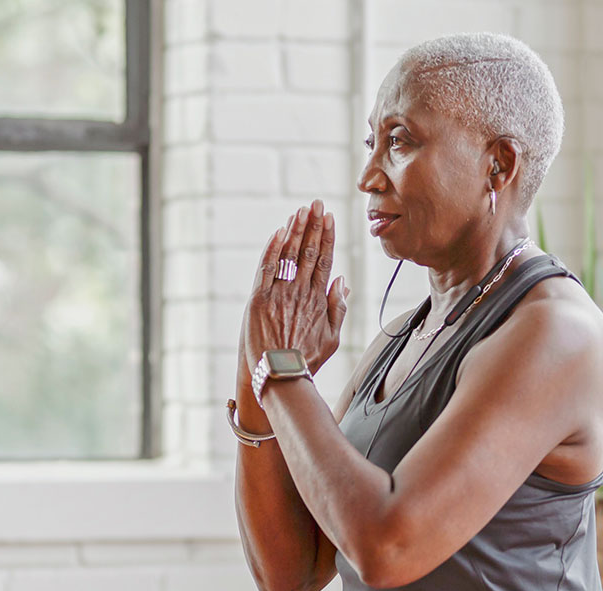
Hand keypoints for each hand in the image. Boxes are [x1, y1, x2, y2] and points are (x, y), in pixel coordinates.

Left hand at [240, 199, 348, 376]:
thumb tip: (343, 281)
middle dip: (313, 225)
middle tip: (316, 204)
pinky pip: (266, 268)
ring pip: (289, 255)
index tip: (330, 218)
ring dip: (295, 231)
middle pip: (309, 252)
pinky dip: (272, 249)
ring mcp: (279, 294)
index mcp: (319, 299)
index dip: (327, 237)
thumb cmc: (306, 359)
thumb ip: (338, 307)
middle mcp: (300, 292)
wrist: (280, 374)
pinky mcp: (259, 299)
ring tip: (300, 211)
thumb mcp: (333, 337)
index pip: (325, 260)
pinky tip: (278, 232)